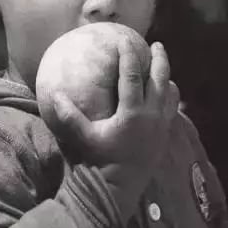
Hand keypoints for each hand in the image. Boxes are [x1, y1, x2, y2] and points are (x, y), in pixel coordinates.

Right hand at [52, 41, 179, 220]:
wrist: (121, 188)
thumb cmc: (101, 160)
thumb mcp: (84, 137)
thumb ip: (70, 116)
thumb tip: (55, 94)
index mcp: (133, 112)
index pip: (132, 75)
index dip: (129, 55)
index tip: (126, 39)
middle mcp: (152, 115)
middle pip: (160, 78)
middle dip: (159, 59)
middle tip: (156, 44)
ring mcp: (161, 125)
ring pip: (170, 93)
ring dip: (167, 76)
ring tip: (163, 66)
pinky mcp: (165, 135)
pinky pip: (172, 109)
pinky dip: (170, 96)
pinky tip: (165, 93)